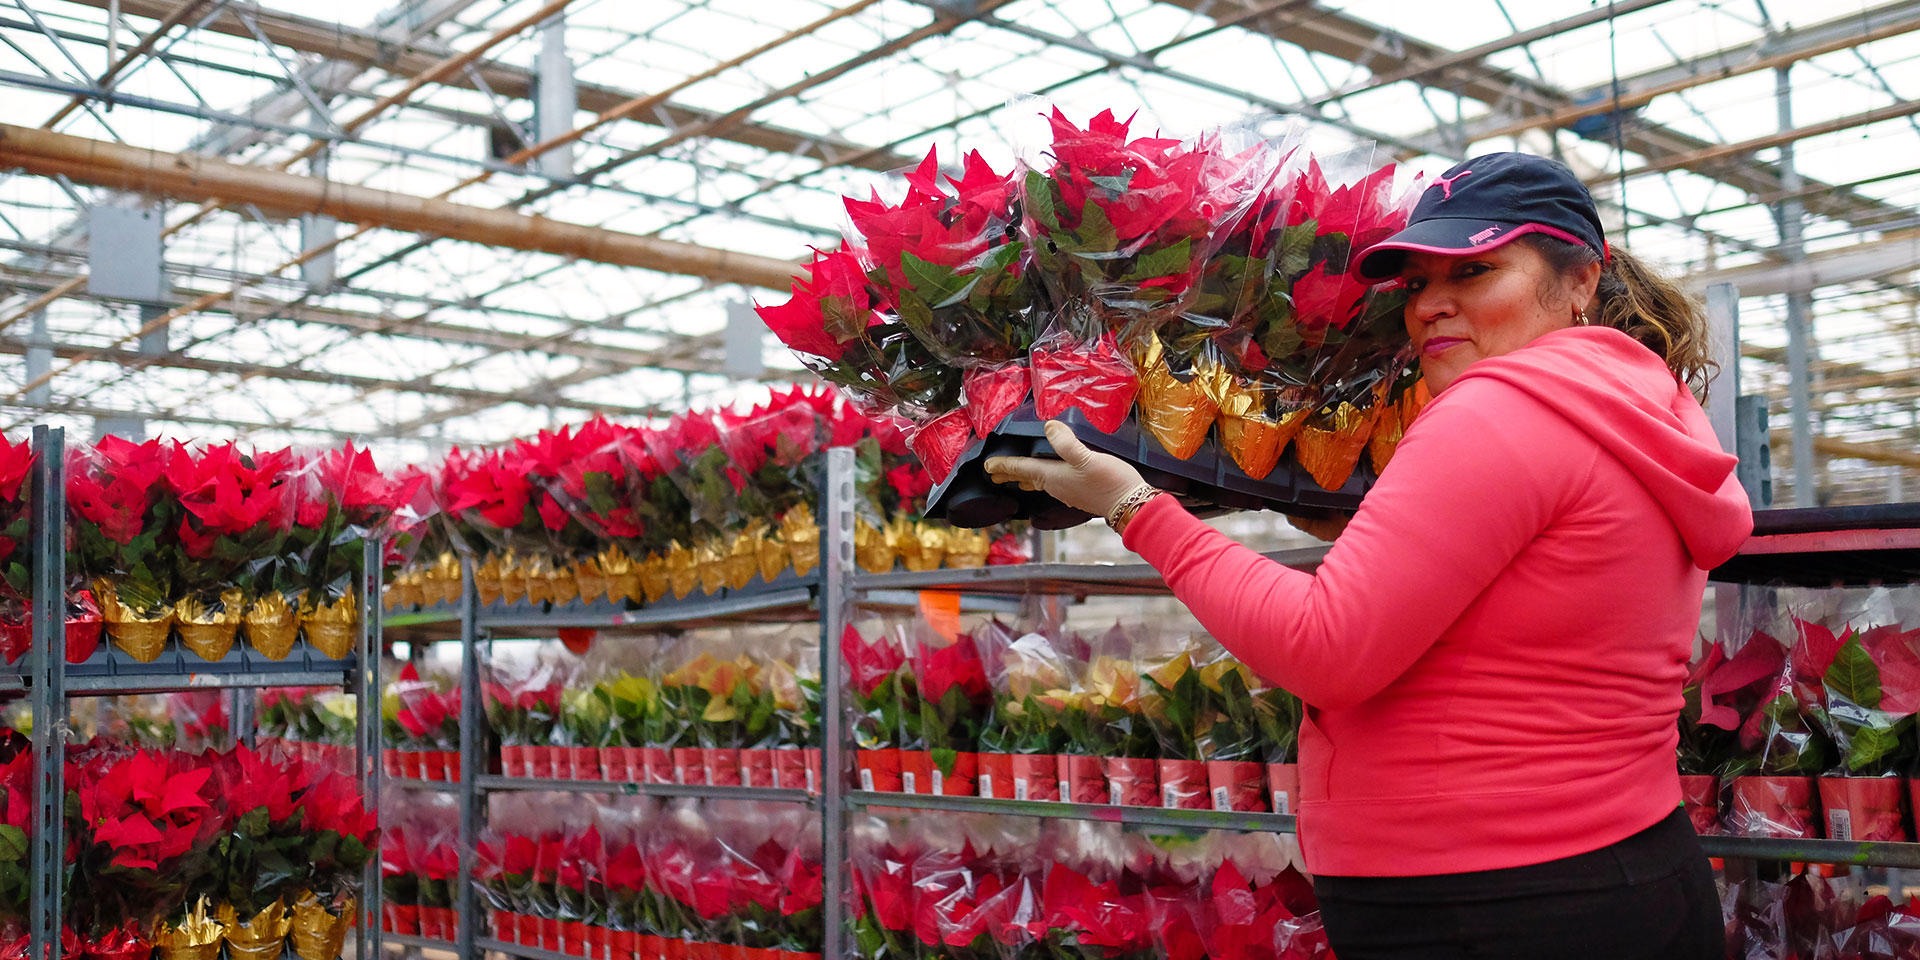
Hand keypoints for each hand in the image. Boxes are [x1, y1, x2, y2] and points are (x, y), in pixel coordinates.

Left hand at [983, 421, 1147, 517]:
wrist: (1131, 504)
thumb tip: (1049, 427)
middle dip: (1010, 474)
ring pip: (1040, 482)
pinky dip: (1044, 480)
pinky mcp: (1079, 493)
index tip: (987, 466)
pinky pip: (1054, 485)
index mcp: (1053, 476)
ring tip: (1017, 478)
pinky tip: (1049, 479)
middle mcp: (1056, 486)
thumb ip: (1066, 443)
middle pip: (1027, 477)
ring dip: (1026, 478)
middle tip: (993, 474)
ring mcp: (1068, 491)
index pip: (1022, 469)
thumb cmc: (1109, 481)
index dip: (1005, 465)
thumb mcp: (1087, 458)